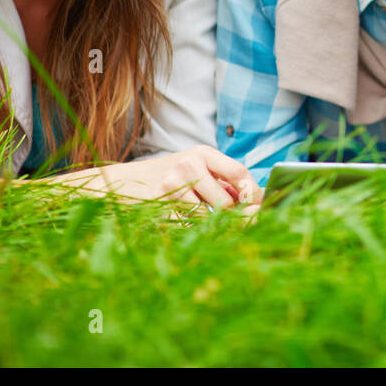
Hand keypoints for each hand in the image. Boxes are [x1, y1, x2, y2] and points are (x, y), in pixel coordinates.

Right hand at [87, 145, 261, 213]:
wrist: (127, 182)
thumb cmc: (174, 176)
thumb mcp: (199, 168)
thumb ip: (226, 181)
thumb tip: (256, 204)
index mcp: (202, 153)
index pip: (239, 173)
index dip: (253, 193)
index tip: (258, 205)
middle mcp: (186, 166)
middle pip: (226, 202)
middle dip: (232, 215)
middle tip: (232, 219)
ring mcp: (170, 186)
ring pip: (206, 219)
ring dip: (210, 225)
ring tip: (204, 219)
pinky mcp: (157, 206)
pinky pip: (186, 228)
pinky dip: (192, 231)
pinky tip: (188, 226)